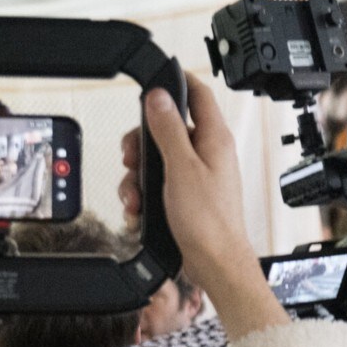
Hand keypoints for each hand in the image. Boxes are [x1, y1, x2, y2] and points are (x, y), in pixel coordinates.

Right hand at [137, 73, 284, 338]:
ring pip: (159, 159)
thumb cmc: (208, 221)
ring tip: (134, 195)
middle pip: (168, 128)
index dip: (175, 83)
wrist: (215, 263)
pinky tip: (140, 209)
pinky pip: (160, 184)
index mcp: (214, 138)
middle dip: (142, 143)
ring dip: (138, 176)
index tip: (152, 83)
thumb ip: (168, 129)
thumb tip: (159, 96)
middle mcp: (209, 153)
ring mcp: (198, 175)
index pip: (198, 94)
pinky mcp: (188, 196)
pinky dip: (146, 194)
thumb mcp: (181, 167)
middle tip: (130, 158)